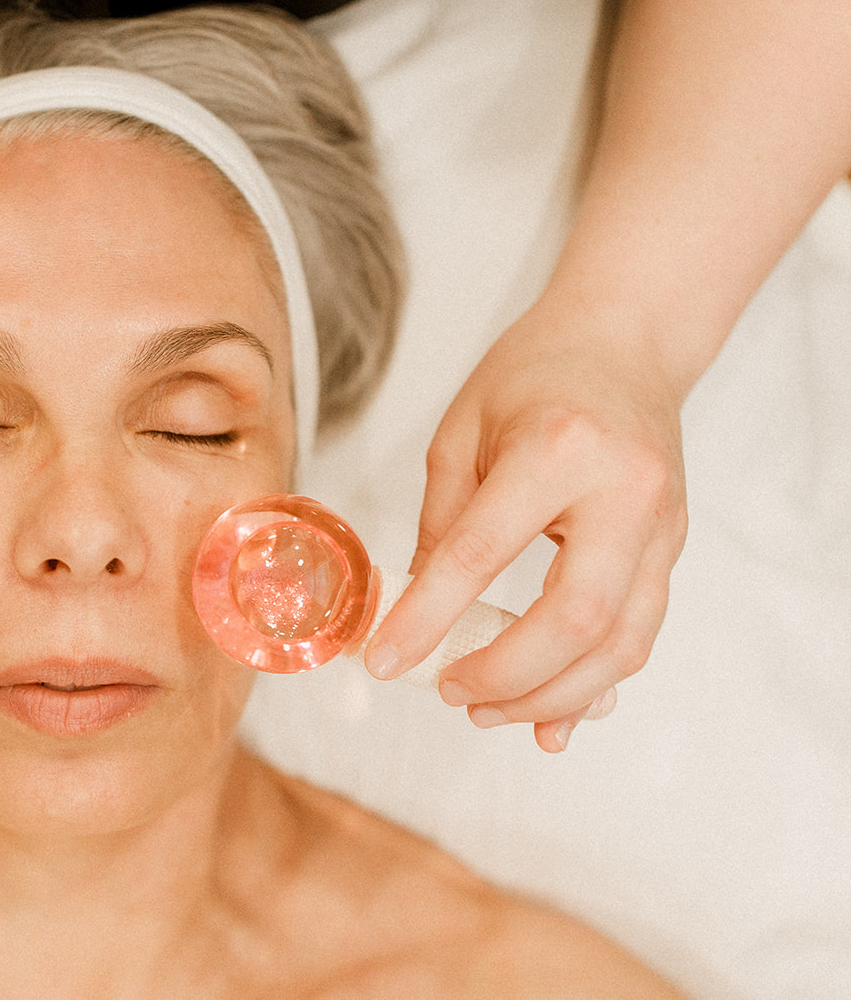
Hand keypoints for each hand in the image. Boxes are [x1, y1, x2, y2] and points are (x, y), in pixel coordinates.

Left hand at [365, 295, 688, 751]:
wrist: (626, 341)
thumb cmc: (533, 375)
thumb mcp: (462, 430)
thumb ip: (442, 522)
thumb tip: (415, 609)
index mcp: (557, 448)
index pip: (482, 553)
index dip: (428, 617)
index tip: (385, 660)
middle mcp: (625, 493)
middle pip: (574, 619)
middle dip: (505, 674)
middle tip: (448, 693)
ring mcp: (662, 527)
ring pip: (620, 644)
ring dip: (550, 694)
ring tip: (485, 711)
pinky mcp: (673, 550)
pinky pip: (639, 636)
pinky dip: (592, 686)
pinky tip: (546, 716)